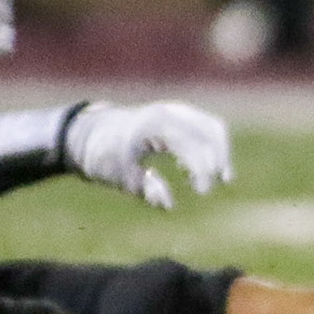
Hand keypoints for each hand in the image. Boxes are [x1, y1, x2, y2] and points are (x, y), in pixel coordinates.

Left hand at [61, 102, 234, 208]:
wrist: (92, 133)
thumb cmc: (105, 156)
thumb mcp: (119, 177)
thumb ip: (146, 190)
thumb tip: (169, 204)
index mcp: (155, 126)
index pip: (192, 144)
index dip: (202, 169)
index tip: (201, 192)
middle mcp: (170, 112)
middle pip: (210, 132)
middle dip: (216, 161)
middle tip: (205, 190)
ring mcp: (176, 110)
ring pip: (213, 126)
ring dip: (220, 152)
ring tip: (221, 179)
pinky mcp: (179, 114)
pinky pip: (207, 126)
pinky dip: (213, 146)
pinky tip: (204, 168)